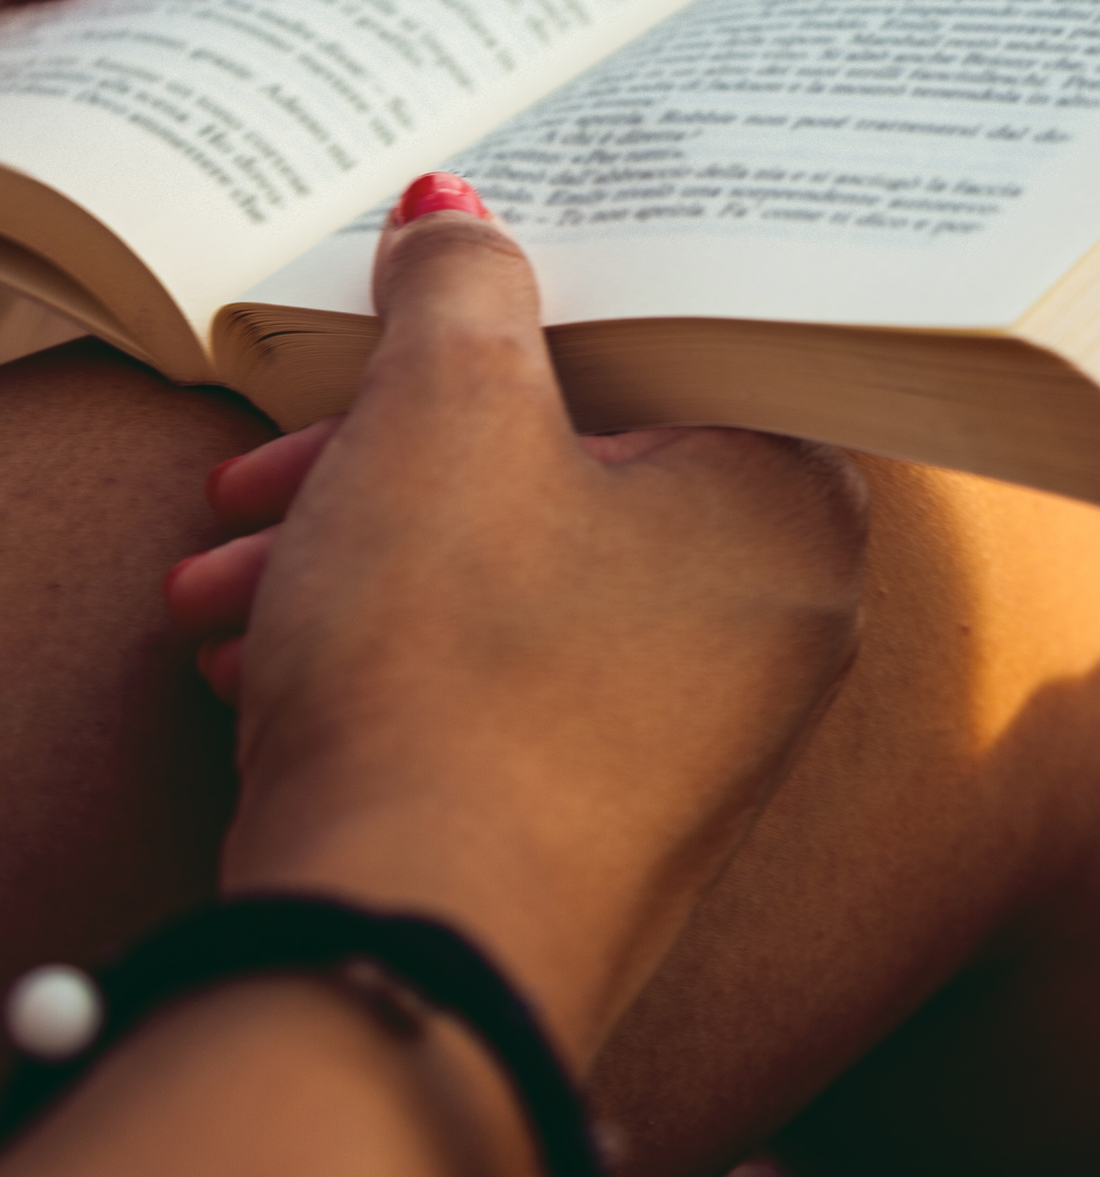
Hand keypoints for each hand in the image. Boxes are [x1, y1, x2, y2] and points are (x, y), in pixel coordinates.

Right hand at [165, 174, 866, 1060]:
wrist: (406, 961)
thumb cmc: (458, 671)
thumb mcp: (444, 422)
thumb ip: (463, 291)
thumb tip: (459, 216)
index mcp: (791, 495)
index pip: (685, 344)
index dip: (549, 308)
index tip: (451, 299)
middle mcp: (779, 606)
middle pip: (582, 458)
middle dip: (404, 447)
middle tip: (290, 451)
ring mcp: (705, 714)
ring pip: (523, 566)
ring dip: (367, 544)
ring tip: (231, 566)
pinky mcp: (616, 790)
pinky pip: (509, 664)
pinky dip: (392, 637)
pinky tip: (254, 647)